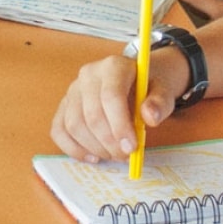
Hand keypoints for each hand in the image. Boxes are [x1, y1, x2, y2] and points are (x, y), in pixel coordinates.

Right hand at [50, 51, 188, 162]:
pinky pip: (59, 131)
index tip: (131, 147)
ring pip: (74, 125)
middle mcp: (88, 75)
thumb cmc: (148, 87)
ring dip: (94, 148)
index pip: (110, 96)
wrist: (136, 79)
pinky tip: (93, 157)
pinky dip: (74, 149)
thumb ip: (160, 103)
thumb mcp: (163, 90)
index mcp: (113, 66)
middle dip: (109, 142)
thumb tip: (150, 117)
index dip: (119, 126)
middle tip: (125, 156)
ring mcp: (72, 90)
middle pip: (91, 115)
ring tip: (114, 155)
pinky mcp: (64, 106)